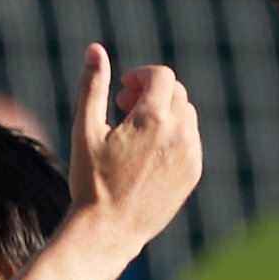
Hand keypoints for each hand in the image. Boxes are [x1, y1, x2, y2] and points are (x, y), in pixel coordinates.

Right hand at [72, 44, 203, 249]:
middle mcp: (179, 134)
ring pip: (187, 115)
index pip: (162, 76)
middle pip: (176, 93)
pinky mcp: (193, 174)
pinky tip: (147, 152)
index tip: (122, 91)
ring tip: (134, 131)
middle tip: (124, 109)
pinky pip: (191, 140)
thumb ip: (92, 85)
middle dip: (151, 92)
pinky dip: (173, 135)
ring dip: (163, 113)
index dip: (141, 76)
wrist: (110, 230)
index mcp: (153, 119)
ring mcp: (190, 155)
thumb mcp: (85, 129)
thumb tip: (96, 48)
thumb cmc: (91, 180)